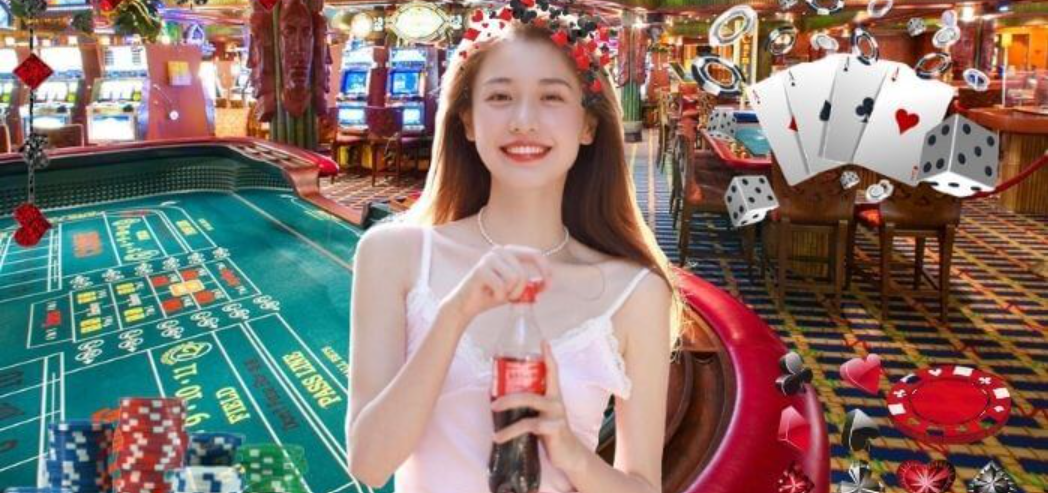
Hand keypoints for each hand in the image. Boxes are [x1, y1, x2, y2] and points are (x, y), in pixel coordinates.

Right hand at [440, 245, 552, 322]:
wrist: (466, 304)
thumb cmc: (491, 294)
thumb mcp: (515, 289)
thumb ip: (530, 285)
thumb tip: (545, 284)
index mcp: (510, 252)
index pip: (535, 254)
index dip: (546, 270)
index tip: (549, 286)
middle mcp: (499, 251)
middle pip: (524, 274)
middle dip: (520, 291)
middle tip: (510, 297)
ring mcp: (488, 258)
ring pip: (515, 280)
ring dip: (509, 294)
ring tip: (498, 294)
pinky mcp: (480, 270)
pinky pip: (502, 287)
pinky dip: (499, 297)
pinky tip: (489, 295)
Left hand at [491, 341, 586, 474]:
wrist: (570, 456)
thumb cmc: (551, 433)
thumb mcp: (541, 416)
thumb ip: (529, 407)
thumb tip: (500, 401)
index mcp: (554, 396)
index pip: (553, 371)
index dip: (549, 356)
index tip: (543, 341)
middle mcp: (556, 402)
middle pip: (532, 390)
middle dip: (510, 396)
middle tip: (492, 402)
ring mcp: (556, 415)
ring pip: (530, 406)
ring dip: (508, 413)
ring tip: (493, 421)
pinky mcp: (555, 428)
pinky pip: (530, 426)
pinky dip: (510, 432)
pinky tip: (498, 437)